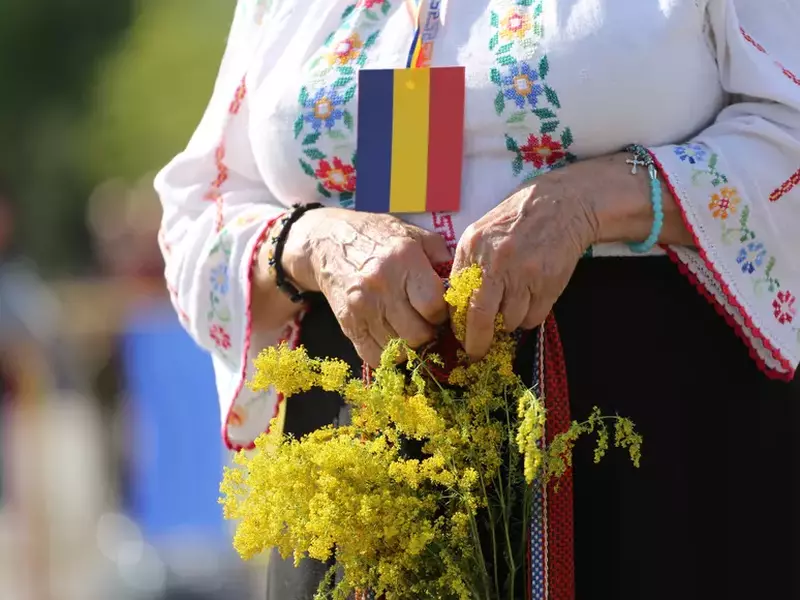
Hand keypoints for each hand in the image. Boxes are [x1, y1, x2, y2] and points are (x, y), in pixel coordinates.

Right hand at [283, 207, 450, 365]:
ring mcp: (362, 307)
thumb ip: (440, 255)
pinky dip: (387, 355)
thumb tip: (463, 283)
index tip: (437, 309)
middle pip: (418, 333)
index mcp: (403, 259)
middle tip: (424, 322)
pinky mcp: (348, 324)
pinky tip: (390, 338)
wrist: (327, 242)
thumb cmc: (377, 237)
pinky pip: (374, 357)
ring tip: (407, 328)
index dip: (442, 313)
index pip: (433, 305)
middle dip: (428, 333)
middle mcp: (382, 285)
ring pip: (399, 349)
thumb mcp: (412, 234)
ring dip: (409, 345)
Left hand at [451, 170, 595, 359]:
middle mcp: (495, 262)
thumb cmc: (516, 221)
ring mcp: (523, 273)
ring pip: (509, 321)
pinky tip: (531, 299)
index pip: (457, 298)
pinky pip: (533, 317)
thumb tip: (457, 307)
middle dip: (476, 342)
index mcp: (472, 248)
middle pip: (480, 317)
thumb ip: (468, 266)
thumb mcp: (481, 233)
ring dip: (509, 323)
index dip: (458, 323)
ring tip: (513, 304)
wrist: (560, 205)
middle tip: (475, 353)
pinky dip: (529, 317)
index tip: (459, 335)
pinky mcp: (548, 283)